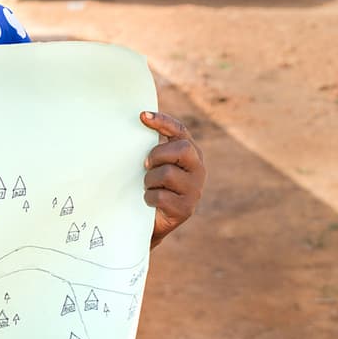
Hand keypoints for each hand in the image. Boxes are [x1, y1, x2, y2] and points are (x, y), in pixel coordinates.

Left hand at [140, 111, 204, 247]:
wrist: (152, 222)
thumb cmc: (152, 186)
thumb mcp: (155, 163)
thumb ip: (154, 145)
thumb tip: (139, 120)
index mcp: (191, 153)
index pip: (180, 131)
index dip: (163, 121)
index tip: (142, 116)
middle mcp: (198, 169)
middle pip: (180, 149)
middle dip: (157, 155)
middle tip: (145, 165)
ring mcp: (194, 190)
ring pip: (167, 174)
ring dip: (149, 180)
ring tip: (148, 187)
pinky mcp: (186, 209)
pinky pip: (161, 196)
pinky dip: (149, 198)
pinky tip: (149, 201)